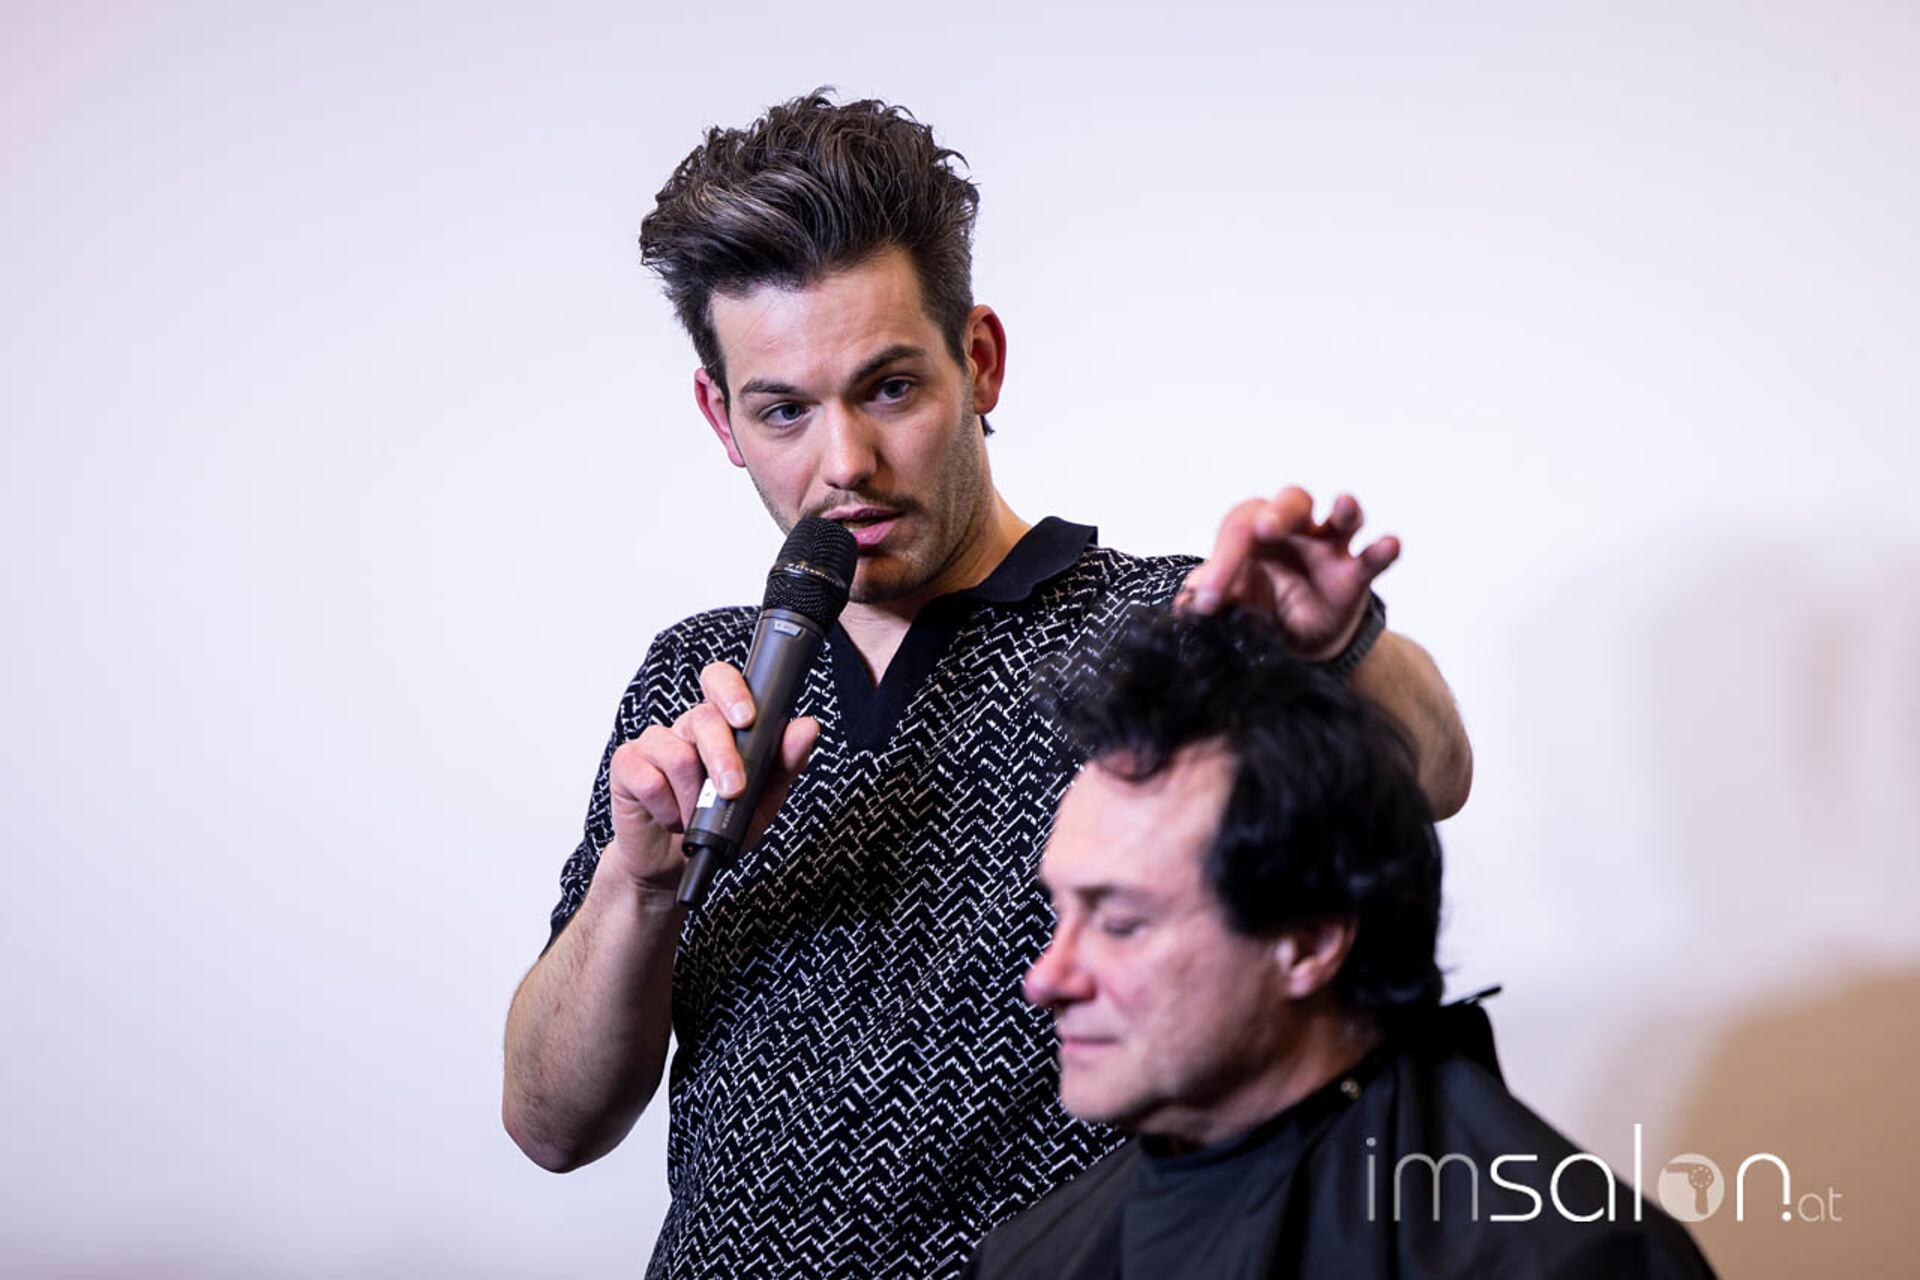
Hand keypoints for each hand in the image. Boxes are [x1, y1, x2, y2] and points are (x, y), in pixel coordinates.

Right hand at [601, 661, 819, 894]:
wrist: (675, 864)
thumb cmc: (719, 823)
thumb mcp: (762, 798)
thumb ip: (784, 762)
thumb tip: (807, 728)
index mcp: (720, 724)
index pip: (721, 681)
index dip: (732, 691)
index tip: (748, 718)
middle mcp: (685, 727)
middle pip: (703, 719)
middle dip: (724, 758)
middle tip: (733, 791)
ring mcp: (653, 744)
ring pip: (678, 754)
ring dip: (695, 798)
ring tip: (697, 817)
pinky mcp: (627, 767)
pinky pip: (650, 781)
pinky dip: (668, 810)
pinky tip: (671, 819)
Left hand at [1178, 488, 1398, 660]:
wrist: (1291, 642)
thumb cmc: (1256, 608)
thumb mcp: (1227, 605)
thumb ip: (1208, 601)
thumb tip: (1187, 606)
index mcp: (1254, 531)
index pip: (1238, 530)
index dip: (1220, 565)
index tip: (1207, 605)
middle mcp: (1294, 530)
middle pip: (1292, 502)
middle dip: (1279, 513)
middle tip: (1264, 530)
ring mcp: (1328, 549)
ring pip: (1340, 518)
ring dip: (1344, 510)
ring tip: (1343, 505)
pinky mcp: (1354, 575)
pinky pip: (1372, 558)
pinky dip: (1383, 550)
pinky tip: (1388, 544)